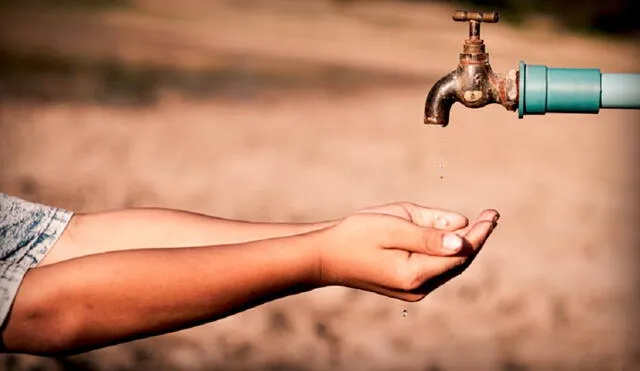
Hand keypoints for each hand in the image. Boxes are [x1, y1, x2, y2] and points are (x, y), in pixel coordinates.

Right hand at [317, 203, 498, 300]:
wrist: (326, 257)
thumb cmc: (356, 234)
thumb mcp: (393, 224)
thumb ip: (429, 232)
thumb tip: (463, 236)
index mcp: (415, 273)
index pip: (461, 253)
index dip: (479, 233)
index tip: (493, 214)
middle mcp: (418, 288)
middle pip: (459, 263)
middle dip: (476, 238)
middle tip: (491, 215)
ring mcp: (412, 291)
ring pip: (449, 267)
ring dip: (464, 246)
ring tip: (480, 223)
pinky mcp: (407, 288)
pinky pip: (436, 269)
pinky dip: (447, 252)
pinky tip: (453, 237)